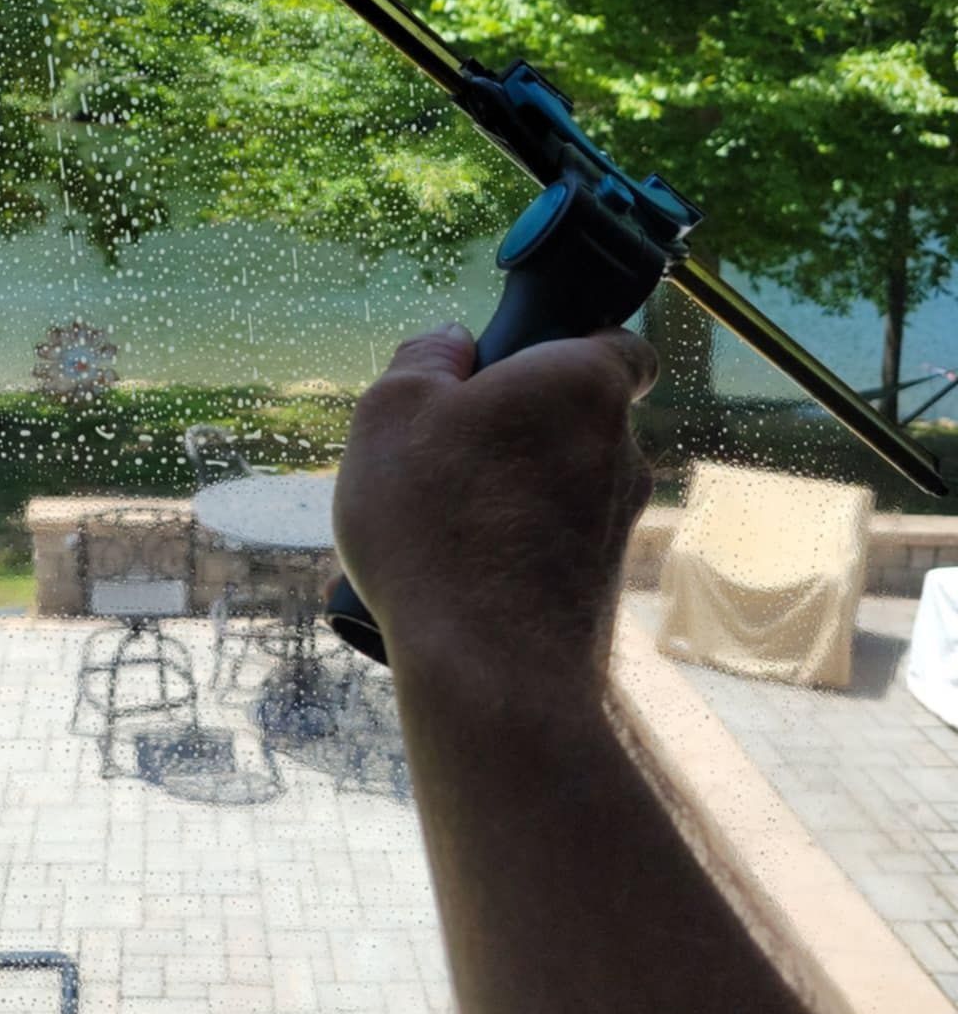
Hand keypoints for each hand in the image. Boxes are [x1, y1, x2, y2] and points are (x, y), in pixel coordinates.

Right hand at [332, 321, 657, 709]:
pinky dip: (512, 551)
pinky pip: (551, 547)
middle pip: (576, 419)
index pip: (622, 347)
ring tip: (433, 526)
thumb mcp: (392, 410)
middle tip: (443, 450)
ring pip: (560, 487)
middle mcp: (620, 451)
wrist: (488, 670)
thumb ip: (423, 358)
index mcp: (583, 386)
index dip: (573, 347)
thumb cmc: (438, 524)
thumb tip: (451, 342)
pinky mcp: (602, 590)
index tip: (515, 367)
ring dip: (509, 494)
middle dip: (519, 428)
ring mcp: (617, 526)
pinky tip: (450, 578)